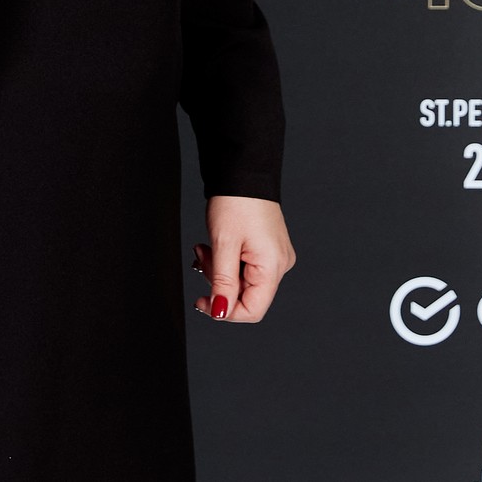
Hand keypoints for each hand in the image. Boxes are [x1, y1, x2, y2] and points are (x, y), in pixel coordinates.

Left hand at [192, 195, 294, 321]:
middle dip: (217, 283)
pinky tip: (215, 245)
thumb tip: (220, 312)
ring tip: (205, 247)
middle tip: (201, 258)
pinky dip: (226, 261)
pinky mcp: (266, 247)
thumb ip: (222, 282)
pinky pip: (244, 266)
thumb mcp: (223, 244)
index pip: (252, 310)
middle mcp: (279, 264)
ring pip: (242, 281)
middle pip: (245, 295)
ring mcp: (274, 256)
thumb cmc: (236, 200)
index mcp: (273, 266)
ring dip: (218, 270)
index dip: (225, 310)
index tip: (202, 301)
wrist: (244, 169)